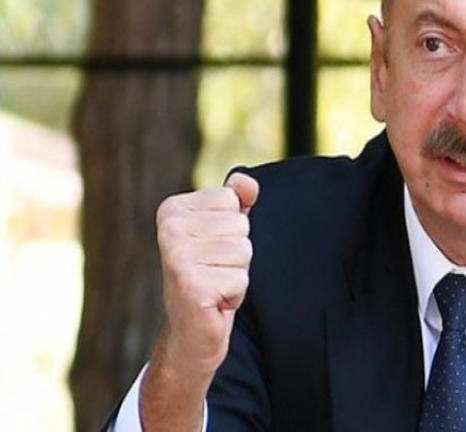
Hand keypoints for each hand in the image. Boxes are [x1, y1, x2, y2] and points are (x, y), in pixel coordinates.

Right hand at [155, 172, 258, 374]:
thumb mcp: (223, 232)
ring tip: (214, 285)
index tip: (212, 250)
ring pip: (243, 251)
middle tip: (214, 271)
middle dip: (238, 253)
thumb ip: (236, 201)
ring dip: (237, 274)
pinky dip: (235, 294)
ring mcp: (177, 258)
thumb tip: (246, 182)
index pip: (232, 199)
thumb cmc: (209, 277)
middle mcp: (168, 230)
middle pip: (240, 225)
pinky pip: (240, 278)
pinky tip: (214, 302)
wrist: (190, 334)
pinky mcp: (191, 286)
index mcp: (172, 210)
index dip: (232, 229)